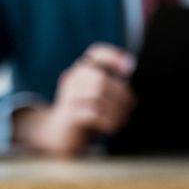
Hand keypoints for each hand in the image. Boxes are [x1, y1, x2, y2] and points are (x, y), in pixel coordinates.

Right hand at [13, 43, 136, 156]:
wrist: (58, 135)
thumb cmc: (85, 114)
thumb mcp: (98, 97)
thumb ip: (112, 86)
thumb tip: (129, 76)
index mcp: (81, 71)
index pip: (96, 53)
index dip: (113, 56)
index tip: (128, 69)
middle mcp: (72, 79)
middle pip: (101, 78)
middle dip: (121, 94)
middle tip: (129, 108)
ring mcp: (68, 97)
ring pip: (97, 95)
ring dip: (116, 110)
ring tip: (121, 119)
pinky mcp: (69, 115)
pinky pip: (92, 114)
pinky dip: (108, 121)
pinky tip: (111, 127)